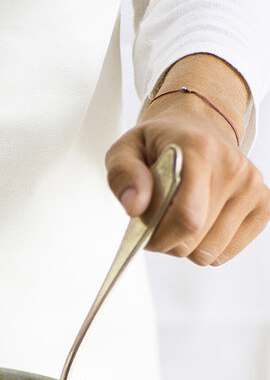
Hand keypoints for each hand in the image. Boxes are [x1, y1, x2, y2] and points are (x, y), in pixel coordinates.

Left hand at [105, 85, 269, 266]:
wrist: (199, 126)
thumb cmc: (160, 143)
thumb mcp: (126, 149)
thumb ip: (123, 175)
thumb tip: (135, 206)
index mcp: (199, 150)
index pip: (187, 217)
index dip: (160, 237)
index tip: (146, 233)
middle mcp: (233, 168)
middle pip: (194, 240)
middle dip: (167, 242)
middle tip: (158, 222)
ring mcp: (251, 187)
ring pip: (210, 253)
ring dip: (187, 246)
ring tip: (178, 218)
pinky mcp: (263, 205)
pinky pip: (226, 253)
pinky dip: (206, 247)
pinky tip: (199, 222)